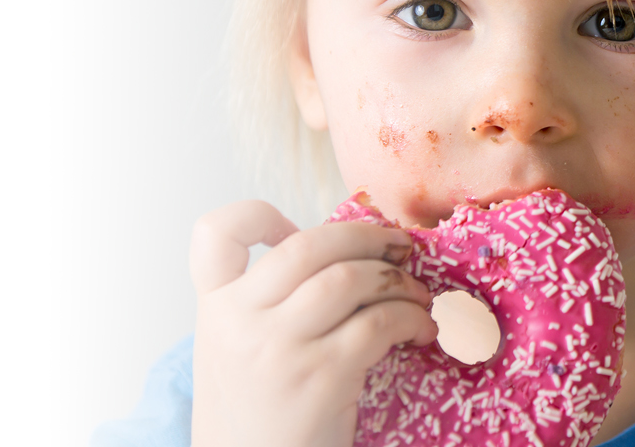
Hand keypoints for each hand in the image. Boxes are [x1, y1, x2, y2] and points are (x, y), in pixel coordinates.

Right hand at [187, 200, 438, 446]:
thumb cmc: (259, 417)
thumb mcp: (235, 354)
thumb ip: (264, 306)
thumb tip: (343, 257)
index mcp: (215, 309)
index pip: (214, 233)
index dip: (256, 217)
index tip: (292, 230)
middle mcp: (238, 322)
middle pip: (307, 246)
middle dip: (365, 236)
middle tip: (398, 248)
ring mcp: (278, 349)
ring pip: (349, 279)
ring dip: (397, 280)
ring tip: (417, 295)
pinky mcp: (321, 378)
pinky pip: (378, 324)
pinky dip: (410, 319)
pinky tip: (420, 330)